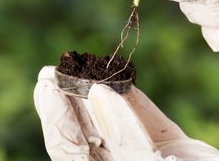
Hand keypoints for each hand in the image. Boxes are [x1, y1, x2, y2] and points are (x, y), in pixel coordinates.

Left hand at [34, 66, 218, 159]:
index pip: (69, 151)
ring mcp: (147, 155)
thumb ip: (127, 141)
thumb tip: (101, 94)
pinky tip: (120, 76)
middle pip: (87, 132)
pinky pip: (147, 117)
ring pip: (114, 120)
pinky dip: (133, 96)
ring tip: (82, 66)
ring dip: (98, 92)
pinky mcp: (171, 144)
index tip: (46, 84)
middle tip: (54, 69)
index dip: (56, 117)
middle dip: (70, 98)